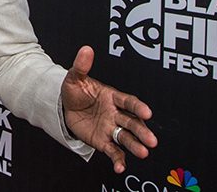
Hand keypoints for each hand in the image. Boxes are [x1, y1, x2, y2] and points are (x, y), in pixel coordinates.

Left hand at [61, 46, 157, 173]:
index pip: (128, 102)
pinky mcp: (103, 141)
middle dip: (142, 131)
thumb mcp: (75, 78)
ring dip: (135, 145)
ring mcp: (111, 128)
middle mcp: (116, 113)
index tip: (147, 112)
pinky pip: (113, 151)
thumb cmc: (75, 91)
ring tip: (144, 152)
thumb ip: (81, 66)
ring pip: (126, 138)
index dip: (138, 107)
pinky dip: (118, 159)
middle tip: (152, 140)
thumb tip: (86, 49)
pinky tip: (120, 167)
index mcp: (112, 97)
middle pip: (132, 123)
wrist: (64, 107)